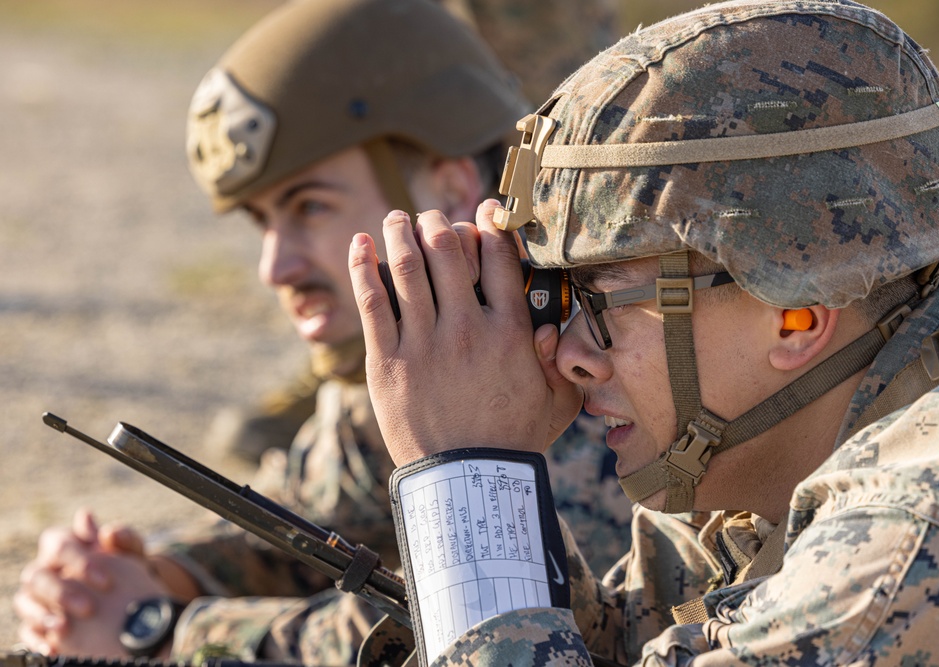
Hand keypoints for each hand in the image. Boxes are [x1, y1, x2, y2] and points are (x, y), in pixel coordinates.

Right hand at [14, 508, 171, 655]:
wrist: (135, 601)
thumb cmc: (130, 570)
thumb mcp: (133, 555)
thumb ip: (125, 539)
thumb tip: (108, 533)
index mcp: (66, 546)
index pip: (56, 542)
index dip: (77, 559)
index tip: (106, 580)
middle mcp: (46, 569)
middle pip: (36, 574)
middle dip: (60, 591)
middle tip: (89, 608)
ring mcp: (38, 596)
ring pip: (25, 601)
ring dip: (43, 614)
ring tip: (65, 627)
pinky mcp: (37, 622)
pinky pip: (27, 630)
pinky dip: (38, 638)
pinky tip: (55, 645)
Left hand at [349, 199, 580, 465]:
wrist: (468, 481)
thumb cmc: (513, 441)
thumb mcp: (557, 403)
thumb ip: (562, 363)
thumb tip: (551, 328)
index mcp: (508, 332)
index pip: (498, 259)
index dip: (489, 227)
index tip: (482, 214)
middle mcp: (466, 328)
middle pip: (447, 251)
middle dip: (438, 223)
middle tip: (430, 217)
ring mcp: (424, 343)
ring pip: (407, 268)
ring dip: (400, 233)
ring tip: (397, 218)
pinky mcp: (388, 362)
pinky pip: (372, 302)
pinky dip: (363, 266)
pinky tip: (360, 243)